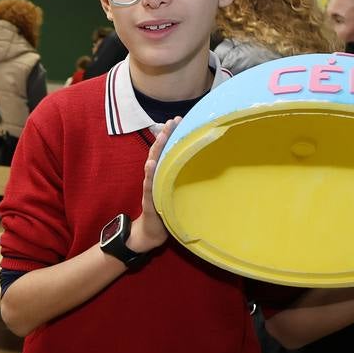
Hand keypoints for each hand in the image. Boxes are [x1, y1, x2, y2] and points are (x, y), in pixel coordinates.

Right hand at [127, 117, 179, 253]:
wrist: (152, 232)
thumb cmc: (166, 211)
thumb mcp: (176, 191)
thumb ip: (183, 178)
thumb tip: (204, 167)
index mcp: (162, 174)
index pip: (166, 151)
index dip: (171, 135)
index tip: (180, 120)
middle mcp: (154, 178)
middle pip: (158, 153)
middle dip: (165, 136)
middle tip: (173, 121)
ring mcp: (150, 188)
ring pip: (153, 165)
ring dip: (156, 150)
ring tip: (161, 136)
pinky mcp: (150, 201)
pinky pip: (149, 186)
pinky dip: (149, 175)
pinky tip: (150, 164)